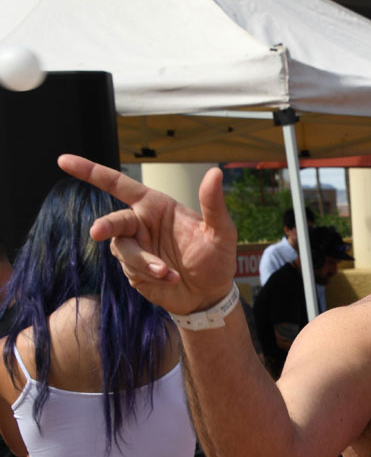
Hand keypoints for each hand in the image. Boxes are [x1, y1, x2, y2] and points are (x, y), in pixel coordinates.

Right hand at [58, 155, 238, 315]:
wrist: (210, 295)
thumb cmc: (216, 258)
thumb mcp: (221, 231)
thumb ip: (213, 204)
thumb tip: (215, 172)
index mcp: (155, 206)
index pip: (118, 184)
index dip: (90, 172)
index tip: (64, 161)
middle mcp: (139, 224)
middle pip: (112, 221)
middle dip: (104, 227)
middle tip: (97, 233)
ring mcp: (134, 248)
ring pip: (121, 250)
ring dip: (145, 262)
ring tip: (169, 272)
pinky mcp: (132, 271)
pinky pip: (130, 270)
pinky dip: (150, 275)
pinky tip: (169, 278)